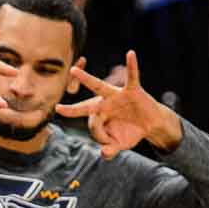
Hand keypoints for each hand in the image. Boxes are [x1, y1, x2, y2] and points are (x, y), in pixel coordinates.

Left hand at [56, 52, 183, 157]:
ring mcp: (116, 96)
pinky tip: (131, 53)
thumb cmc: (131, 132)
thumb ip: (110, 150)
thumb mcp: (120, 144)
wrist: (151, 124)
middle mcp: (104, 104)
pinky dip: (132, 66)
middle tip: (58, 109)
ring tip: (73, 70)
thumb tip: (103, 154)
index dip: (100, 136)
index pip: (92, 126)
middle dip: (72, 109)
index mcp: (99, 116)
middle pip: (85, 106)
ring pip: (98, 87)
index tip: (108, 145)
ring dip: (86, 80)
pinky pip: (133, 76)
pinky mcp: (132, 91)